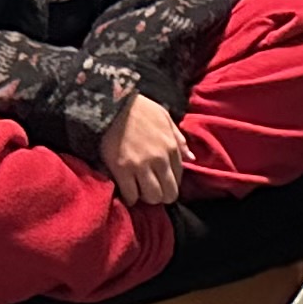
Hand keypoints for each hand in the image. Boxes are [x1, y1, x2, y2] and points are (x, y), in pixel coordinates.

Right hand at [102, 92, 187, 206]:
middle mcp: (159, 159)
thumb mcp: (164, 118)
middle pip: (168, 193)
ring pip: (152, 197)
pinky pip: (131, 195)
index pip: (179, 177)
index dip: (170, 182)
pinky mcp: (122, 170)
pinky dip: (130, 198)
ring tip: (139, 190)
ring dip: (146, 197)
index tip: (160, 180)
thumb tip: (192, 158)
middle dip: (161, 195)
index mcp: (171, 147)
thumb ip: (179, 139)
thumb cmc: (139, 109)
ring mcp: (141, 166)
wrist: (111, 106)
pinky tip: (127, 192)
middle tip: (151, 190)